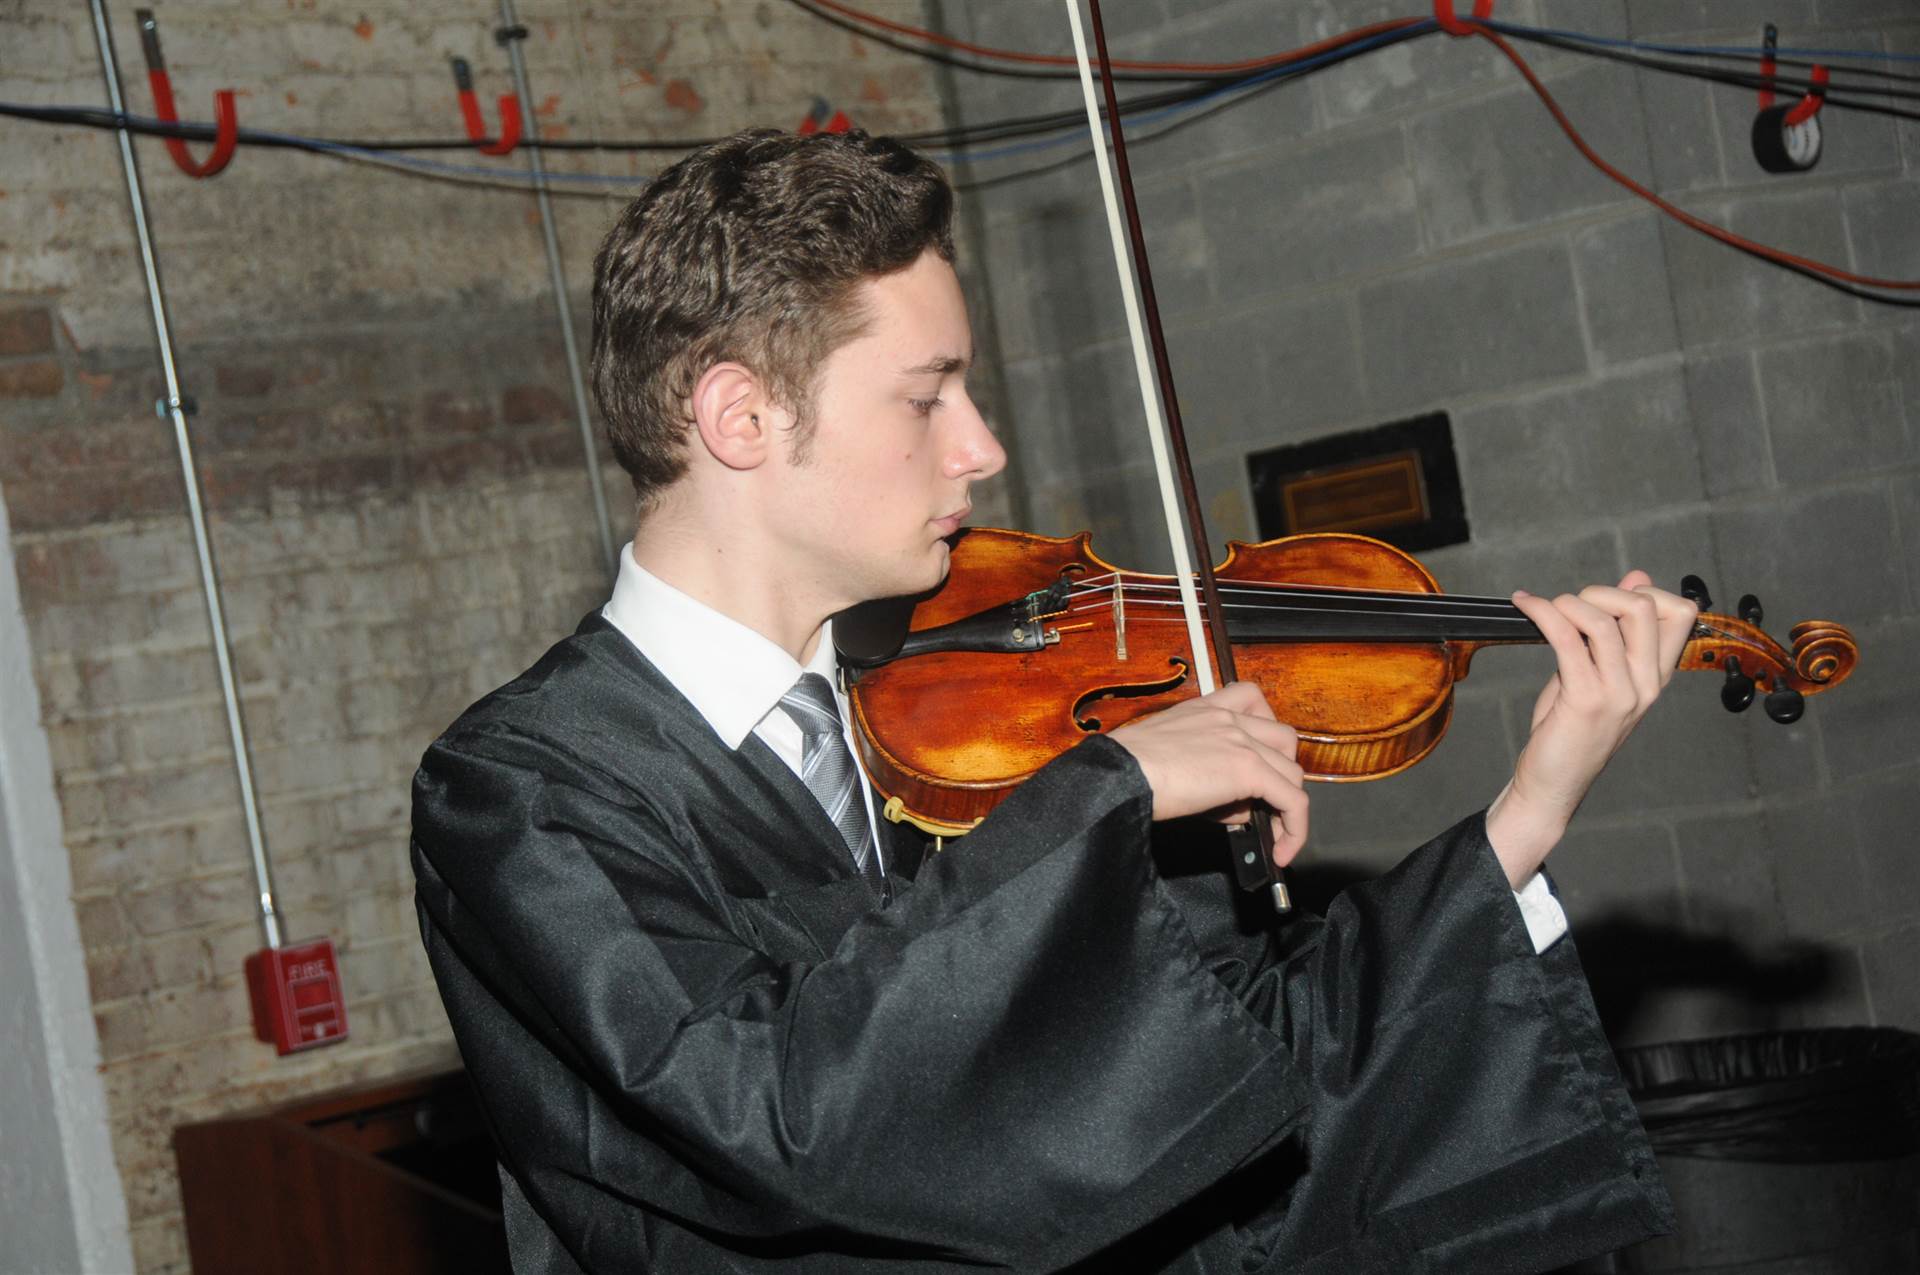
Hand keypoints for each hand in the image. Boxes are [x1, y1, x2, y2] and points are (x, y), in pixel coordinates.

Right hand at [1108, 681, 1309, 867]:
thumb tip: (1236, 808)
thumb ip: (1207, 773)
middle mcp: (1228, 717)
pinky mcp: (1249, 770)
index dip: (1264, 736)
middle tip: (1263, 802)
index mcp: (1206, 708)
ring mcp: (1241, 741)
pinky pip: (1293, 801)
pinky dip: (1294, 829)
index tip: (1258, 762)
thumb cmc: (1127, 769)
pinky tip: (1281, 850)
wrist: (1120, 774)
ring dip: (1285, 803)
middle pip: (1283, 739)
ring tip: (1265, 831)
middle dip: (1280, 771)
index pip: (1253, 703)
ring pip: (1292, 772)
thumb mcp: (1170, 757)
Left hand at [1487, 569, 1696, 884]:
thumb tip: (1636, 577)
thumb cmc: (1571, 729)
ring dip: (1568, 603)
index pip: (1681, 614)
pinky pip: (1566, 638)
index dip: (1645, 592)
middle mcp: (1646, 684)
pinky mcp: (1586, 700)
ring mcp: (1620, 693)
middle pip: (1645, 607)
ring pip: (1604, 620)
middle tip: (1572, 605)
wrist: (1553, 784)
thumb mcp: (1600, 674)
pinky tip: (1526, 606)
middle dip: (1603, 591)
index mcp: (1656, 677)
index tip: (1607, 599)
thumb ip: (1617, 631)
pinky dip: (1542, 612)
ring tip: (1544, 609)